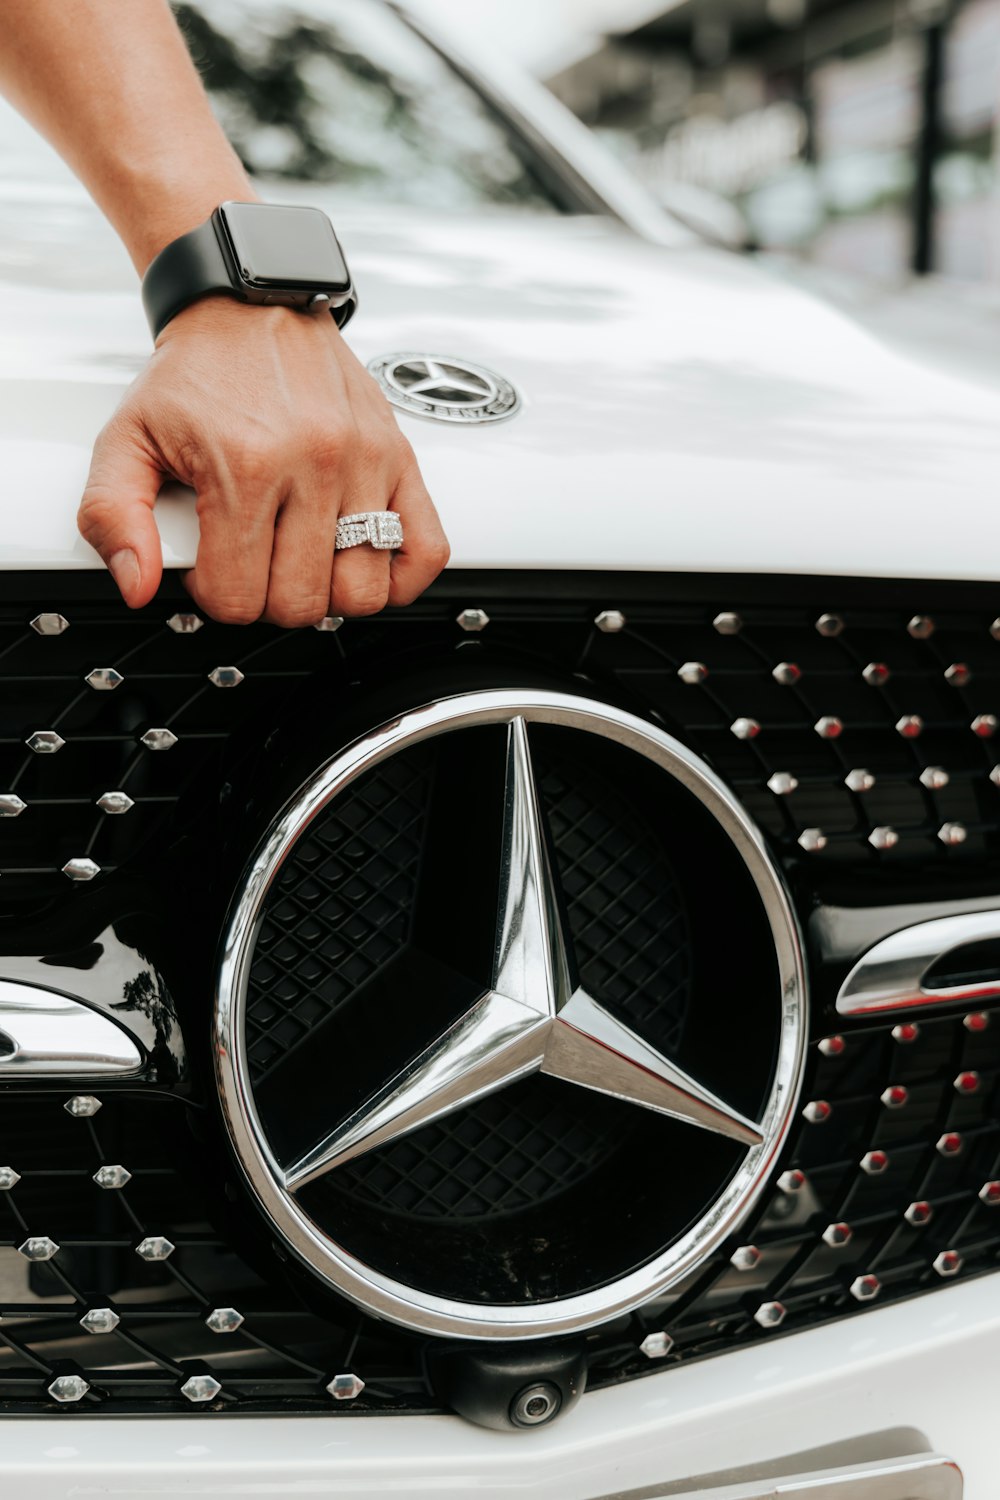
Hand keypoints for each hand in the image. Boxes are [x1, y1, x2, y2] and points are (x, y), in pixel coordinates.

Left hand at [78, 297, 449, 624]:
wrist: (248, 306)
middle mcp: (314, 463)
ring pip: (364, 590)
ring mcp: (365, 462)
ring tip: (304, 562)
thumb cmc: (195, 376)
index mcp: (246, 465)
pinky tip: (362, 564)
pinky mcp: (399, 458)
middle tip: (255, 565)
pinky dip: (399, 577)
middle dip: (271, 599)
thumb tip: (139, 584)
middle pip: (303, 602)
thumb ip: (112, 516)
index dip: (218, 597)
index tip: (213, 568)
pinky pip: (426, 549)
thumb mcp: (126, 439)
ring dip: (331, 594)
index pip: (240, 595)